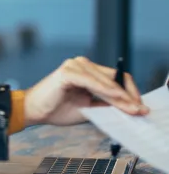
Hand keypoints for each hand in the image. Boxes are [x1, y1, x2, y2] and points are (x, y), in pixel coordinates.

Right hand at [24, 56, 148, 126]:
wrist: (33, 110)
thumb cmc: (55, 108)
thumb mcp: (86, 108)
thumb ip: (104, 105)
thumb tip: (127, 109)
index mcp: (85, 70)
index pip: (115, 78)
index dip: (129, 92)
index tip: (138, 107)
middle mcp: (80, 63)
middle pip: (114, 77)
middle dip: (129, 95)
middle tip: (140, 110)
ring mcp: (74, 65)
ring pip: (106, 81)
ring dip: (121, 96)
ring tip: (132, 108)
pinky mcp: (68, 72)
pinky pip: (92, 82)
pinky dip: (106, 91)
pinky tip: (117, 99)